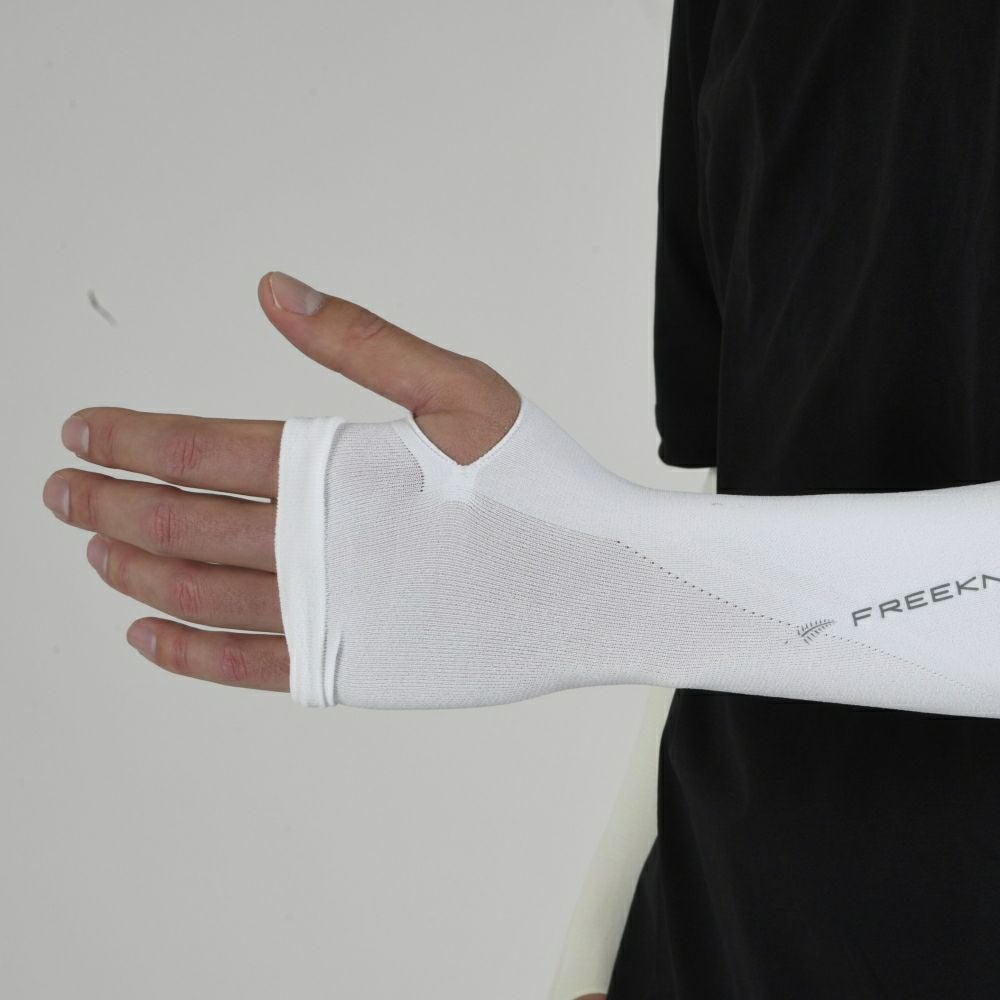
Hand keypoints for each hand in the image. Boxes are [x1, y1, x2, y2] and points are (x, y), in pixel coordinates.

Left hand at [41, 271, 520, 692]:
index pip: (199, 452)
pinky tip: (145, 633)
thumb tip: (273, 291)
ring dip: (134, 568)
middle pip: (180, 526)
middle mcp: (317, 550)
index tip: (79, 433)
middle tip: (62, 490)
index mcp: (336, 471)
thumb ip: (362, 342)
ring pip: (198, 596)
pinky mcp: (351, 669)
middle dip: (108, 502)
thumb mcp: (463, 392)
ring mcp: (330, 618)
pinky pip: (243, 666)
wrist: (600, 587)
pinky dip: (184, 652)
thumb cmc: (542, 487)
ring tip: (94, 548)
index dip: (130, 439)